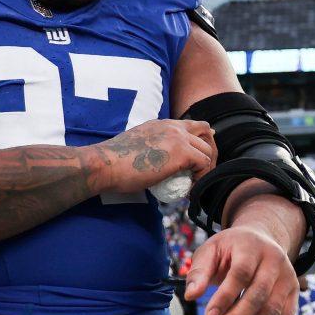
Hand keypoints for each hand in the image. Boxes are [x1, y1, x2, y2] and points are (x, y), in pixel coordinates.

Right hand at [90, 119, 215, 193]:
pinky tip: (189, 190)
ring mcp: (178, 138)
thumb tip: (157, 165)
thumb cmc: (113, 163)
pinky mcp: (182, 153)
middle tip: (202, 172)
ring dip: (206, 168)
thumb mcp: (137, 147)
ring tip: (194, 184)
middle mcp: (172, 126)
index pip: (191, 124)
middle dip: (209, 152)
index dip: (202, 138)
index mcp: (161, 124)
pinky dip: (201, 178)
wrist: (105, 164)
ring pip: (207, 150)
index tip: (203, 154)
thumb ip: (151, 149)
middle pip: (206, 131)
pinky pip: (204, 164)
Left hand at [185, 226, 298, 314]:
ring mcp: (288, 278)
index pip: (242, 273)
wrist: (261, 241)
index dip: (225, 297)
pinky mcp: (294, 294)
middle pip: (259, 296)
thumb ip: (199, 272)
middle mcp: (275, 261)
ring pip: (273, 311)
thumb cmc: (231, 249)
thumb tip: (191, 295)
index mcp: (252, 246)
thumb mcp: (210, 251)